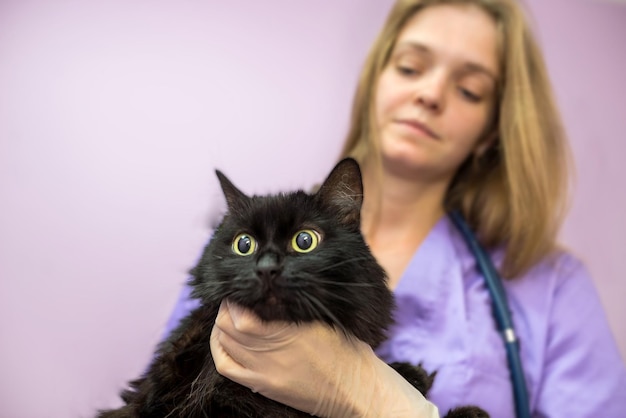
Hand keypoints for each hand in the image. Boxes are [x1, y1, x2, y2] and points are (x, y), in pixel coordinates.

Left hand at [210, 300, 439, 417]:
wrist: (354, 390)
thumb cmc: (345, 351)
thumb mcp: (325, 319)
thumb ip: (295, 306)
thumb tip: (269, 290)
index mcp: (289, 334)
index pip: (243, 317)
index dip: (235, 300)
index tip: (242, 290)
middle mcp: (272, 355)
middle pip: (229, 329)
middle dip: (227, 309)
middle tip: (234, 299)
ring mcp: (265, 373)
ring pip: (225, 346)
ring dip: (221, 326)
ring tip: (228, 314)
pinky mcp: (263, 386)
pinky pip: (227, 368)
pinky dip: (219, 350)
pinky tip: (222, 339)